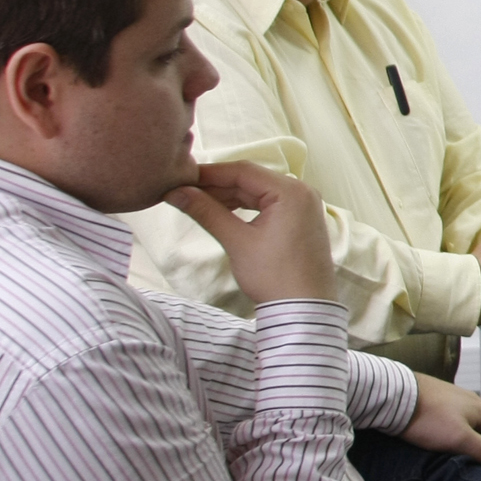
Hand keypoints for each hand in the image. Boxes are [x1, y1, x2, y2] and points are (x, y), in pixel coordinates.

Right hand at [165, 161, 336, 304]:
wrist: (303, 309)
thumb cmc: (274, 276)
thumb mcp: (236, 241)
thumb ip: (206, 212)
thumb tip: (176, 193)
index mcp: (291, 191)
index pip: (243, 170)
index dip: (209, 173)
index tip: (181, 178)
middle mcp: (302, 192)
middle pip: (251, 179)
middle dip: (216, 185)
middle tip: (184, 192)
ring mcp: (304, 206)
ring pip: (258, 192)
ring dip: (228, 196)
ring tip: (197, 203)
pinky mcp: (300, 220)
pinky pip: (268, 204)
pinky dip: (245, 207)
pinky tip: (222, 212)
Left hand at [398, 373, 480, 478]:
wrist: (394, 397)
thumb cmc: (427, 418)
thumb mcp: (462, 441)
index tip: (469, 473)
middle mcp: (473, 401)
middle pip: (478, 436)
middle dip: (466, 451)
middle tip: (449, 463)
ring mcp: (454, 398)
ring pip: (460, 428)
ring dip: (452, 441)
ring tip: (436, 451)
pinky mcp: (436, 399)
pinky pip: (444, 421)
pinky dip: (439, 431)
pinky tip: (427, 438)